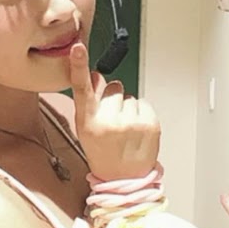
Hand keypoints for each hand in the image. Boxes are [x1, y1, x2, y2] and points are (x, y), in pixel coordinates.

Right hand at [68, 43, 159, 180]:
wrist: (124, 179)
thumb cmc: (102, 152)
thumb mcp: (86, 129)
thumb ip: (89, 102)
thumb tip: (95, 75)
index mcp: (89, 122)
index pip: (82, 88)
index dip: (79, 66)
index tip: (78, 48)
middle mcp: (109, 121)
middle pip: (114, 87)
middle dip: (114, 99)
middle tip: (113, 121)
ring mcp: (132, 122)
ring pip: (131, 96)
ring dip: (129, 108)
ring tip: (126, 129)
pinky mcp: (150, 124)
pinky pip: (144, 103)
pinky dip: (141, 114)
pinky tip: (137, 130)